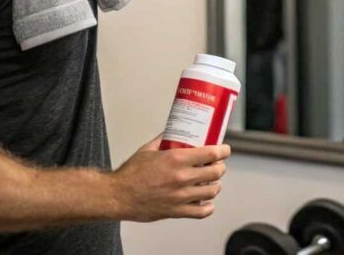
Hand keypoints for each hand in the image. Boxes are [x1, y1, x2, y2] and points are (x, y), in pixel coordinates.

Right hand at [110, 136, 230, 221]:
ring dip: (215, 185)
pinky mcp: (176, 211)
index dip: (223, 151)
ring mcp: (181, 196)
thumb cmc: (131, 173)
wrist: (119, 195)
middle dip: (220, 167)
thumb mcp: (148, 149)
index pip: (211, 154)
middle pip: (216, 172)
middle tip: (217, 164)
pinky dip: (207, 207)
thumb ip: (164, 140)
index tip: (224, 149)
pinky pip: (201, 212)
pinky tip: (205, 201)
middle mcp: (182, 178)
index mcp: (176, 160)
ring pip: (212, 191)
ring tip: (212, 181)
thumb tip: (173, 131)